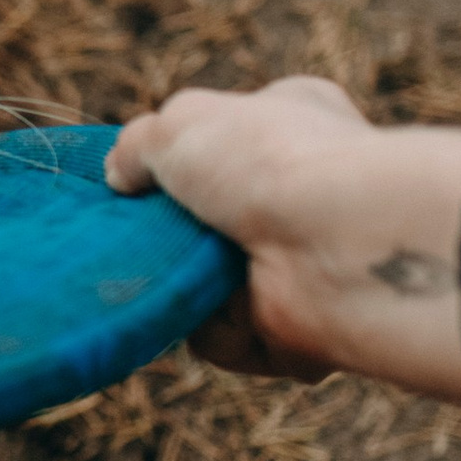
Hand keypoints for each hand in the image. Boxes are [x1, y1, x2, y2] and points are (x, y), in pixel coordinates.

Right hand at [107, 78, 460, 403]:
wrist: (339, 244)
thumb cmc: (266, 164)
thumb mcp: (181, 122)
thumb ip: (137, 144)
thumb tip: (121, 177)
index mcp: (293, 124)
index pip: (226, 136)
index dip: (180, 156)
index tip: (138, 177)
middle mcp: (302, 193)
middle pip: (204, 223)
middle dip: (170, 235)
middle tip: (144, 235)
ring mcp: (301, 263)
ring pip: (206, 286)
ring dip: (187, 286)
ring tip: (192, 273)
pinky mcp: (295, 329)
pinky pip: (224, 338)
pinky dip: (218, 328)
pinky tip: (230, 307)